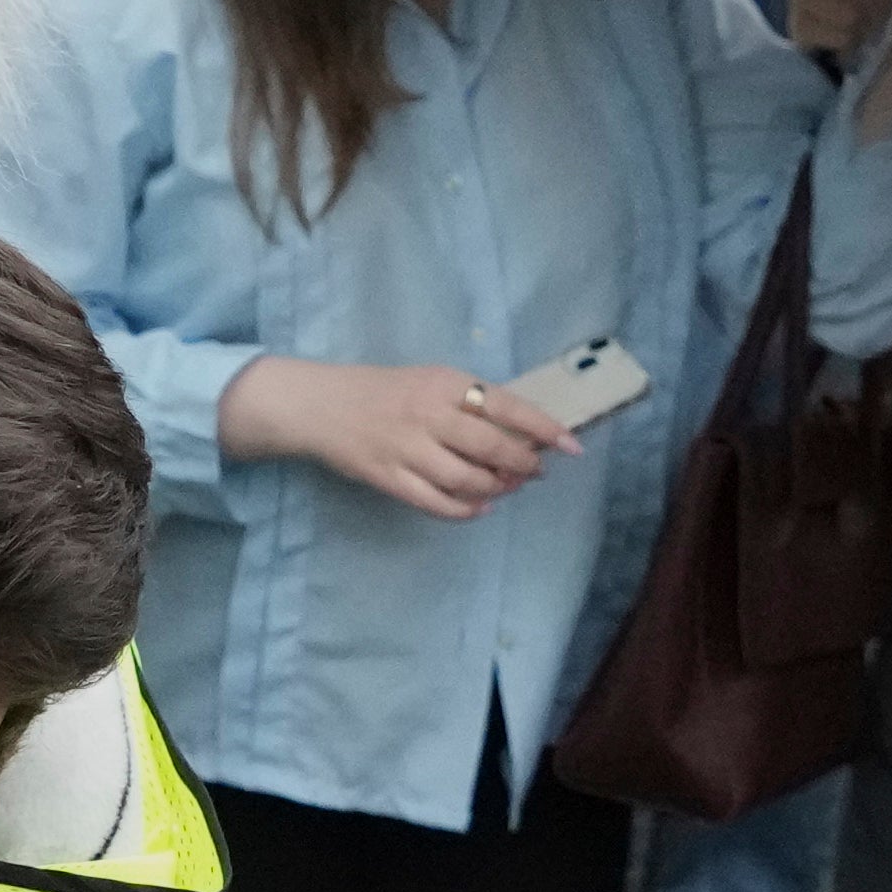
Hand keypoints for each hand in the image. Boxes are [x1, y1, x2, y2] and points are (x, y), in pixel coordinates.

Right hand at [219, 357, 577, 518]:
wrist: (320, 405)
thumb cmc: (382, 391)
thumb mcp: (428, 381)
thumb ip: (468, 402)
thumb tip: (521, 432)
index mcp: (443, 384)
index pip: (506, 406)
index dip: (543, 428)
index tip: (571, 446)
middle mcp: (428, 415)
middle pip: (491, 448)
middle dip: (523, 465)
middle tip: (535, 472)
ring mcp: (407, 449)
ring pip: (468, 480)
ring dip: (497, 489)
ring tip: (506, 488)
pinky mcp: (389, 478)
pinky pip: (437, 503)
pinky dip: (466, 510)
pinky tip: (479, 507)